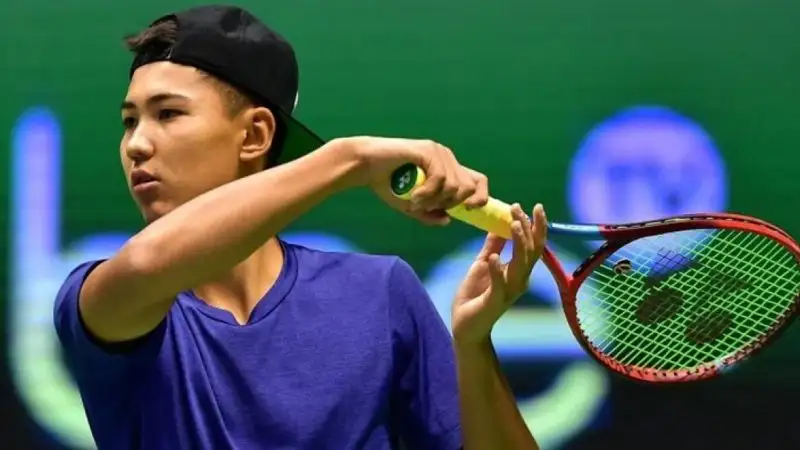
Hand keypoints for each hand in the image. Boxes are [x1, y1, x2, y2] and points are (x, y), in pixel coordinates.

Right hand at [337, 136, 488, 225]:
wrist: (366, 165)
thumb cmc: (387, 184)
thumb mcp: (411, 206)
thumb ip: (429, 214)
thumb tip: (447, 220)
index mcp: (448, 169)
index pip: (478, 181)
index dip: (480, 197)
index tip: (468, 210)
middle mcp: (447, 159)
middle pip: (468, 187)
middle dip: (450, 204)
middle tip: (427, 207)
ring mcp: (438, 152)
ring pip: (454, 186)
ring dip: (435, 200)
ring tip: (416, 201)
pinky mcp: (428, 150)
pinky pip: (440, 178)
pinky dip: (427, 193)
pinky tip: (414, 196)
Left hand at [451, 203, 547, 344]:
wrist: (466, 327)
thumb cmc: (475, 295)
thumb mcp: (483, 264)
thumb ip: (492, 246)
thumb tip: (498, 224)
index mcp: (518, 270)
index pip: (533, 245)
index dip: (535, 226)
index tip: (532, 206)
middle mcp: (520, 280)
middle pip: (532, 251)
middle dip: (529, 228)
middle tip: (520, 209)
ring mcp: (509, 291)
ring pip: (521, 265)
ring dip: (519, 243)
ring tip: (514, 224)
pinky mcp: (495, 301)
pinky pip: (500, 284)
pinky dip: (498, 270)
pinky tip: (494, 256)